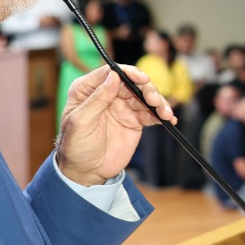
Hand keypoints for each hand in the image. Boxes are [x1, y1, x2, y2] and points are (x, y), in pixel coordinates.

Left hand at [56, 65, 173, 185]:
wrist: (86, 172)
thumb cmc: (75, 146)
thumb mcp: (81, 121)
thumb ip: (97, 99)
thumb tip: (113, 77)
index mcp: (88, 90)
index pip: (110, 73)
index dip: (128, 72)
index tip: (141, 78)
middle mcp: (107, 94)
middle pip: (132, 82)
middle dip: (147, 88)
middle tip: (153, 100)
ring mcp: (123, 107)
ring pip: (144, 96)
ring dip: (158, 101)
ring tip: (164, 113)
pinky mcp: (134, 121)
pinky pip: (151, 113)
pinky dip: (161, 115)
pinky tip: (169, 119)